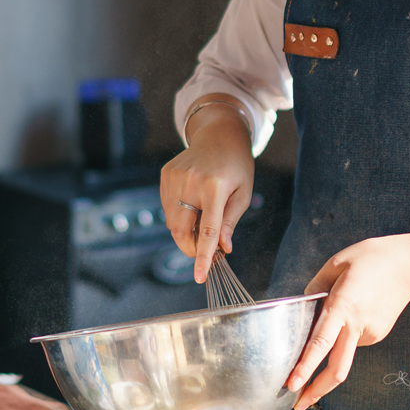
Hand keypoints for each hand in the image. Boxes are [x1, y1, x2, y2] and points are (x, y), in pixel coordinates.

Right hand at [160, 102, 254, 282]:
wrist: (219, 133)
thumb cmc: (236, 166)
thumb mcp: (243, 193)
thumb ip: (230, 222)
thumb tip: (223, 248)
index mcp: (215, 186)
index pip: (208, 229)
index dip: (204, 256)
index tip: (200, 276)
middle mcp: (191, 181)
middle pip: (182, 230)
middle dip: (191, 248)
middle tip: (204, 251)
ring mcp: (175, 177)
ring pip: (172, 221)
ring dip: (184, 231)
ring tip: (201, 221)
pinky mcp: (165, 174)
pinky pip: (167, 207)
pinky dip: (178, 215)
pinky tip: (192, 204)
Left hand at [287, 233, 409, 409]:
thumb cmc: (371, 258)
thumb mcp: (337, 263)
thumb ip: (316, 287)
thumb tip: (305, 309)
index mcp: (343, 306)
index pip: (320, 344)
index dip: (305, 368)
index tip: (291, 386)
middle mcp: (357, 325)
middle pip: (337, 369)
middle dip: (316, 390)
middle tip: (298, 405)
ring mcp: (371, 333)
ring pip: (342, 350)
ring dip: (330, 347)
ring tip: (341, 307)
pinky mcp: (378, 334)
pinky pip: (353, 339)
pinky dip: (345, 333)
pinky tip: (354, 307)